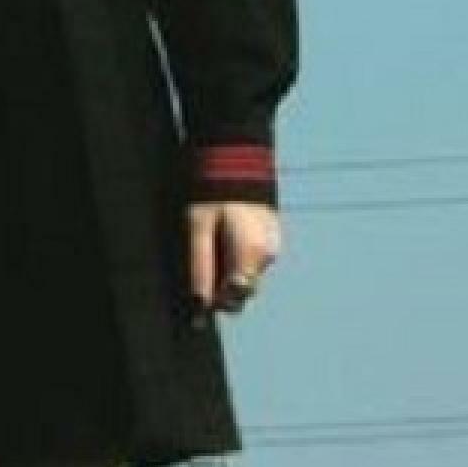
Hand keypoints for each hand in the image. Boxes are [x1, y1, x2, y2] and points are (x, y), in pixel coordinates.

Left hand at [187, 199, 280, 317]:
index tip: (195, 302)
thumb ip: (200, 268)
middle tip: (201, 267)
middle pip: (243, 291)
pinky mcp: (271, 237)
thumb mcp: (197, 229)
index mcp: (251, 255)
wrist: (234, 160)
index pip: (234, 298)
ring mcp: (273, 246)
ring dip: (230, 273)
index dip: (212, 302)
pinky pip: (253, 260)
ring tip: (213, 246)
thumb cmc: (212, 196)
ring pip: (248, 276)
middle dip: (221, 289)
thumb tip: (199, 305)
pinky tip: (225, 239)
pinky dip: (238, 259)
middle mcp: (267, 255)